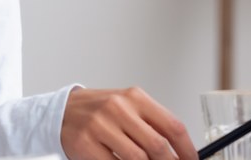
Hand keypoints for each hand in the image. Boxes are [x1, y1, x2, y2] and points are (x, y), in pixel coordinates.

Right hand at [61, 87, 197, 159]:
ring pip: (138, 159)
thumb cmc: (100, 112)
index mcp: (134, 97)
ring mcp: (100, 125)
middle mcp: (118, 108)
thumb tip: (179, 152)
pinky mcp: (86, 143)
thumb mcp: (128, 108)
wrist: (62, 110)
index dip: (187, 150)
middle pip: (158, 146)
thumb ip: (152, 125)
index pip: (172, 126)